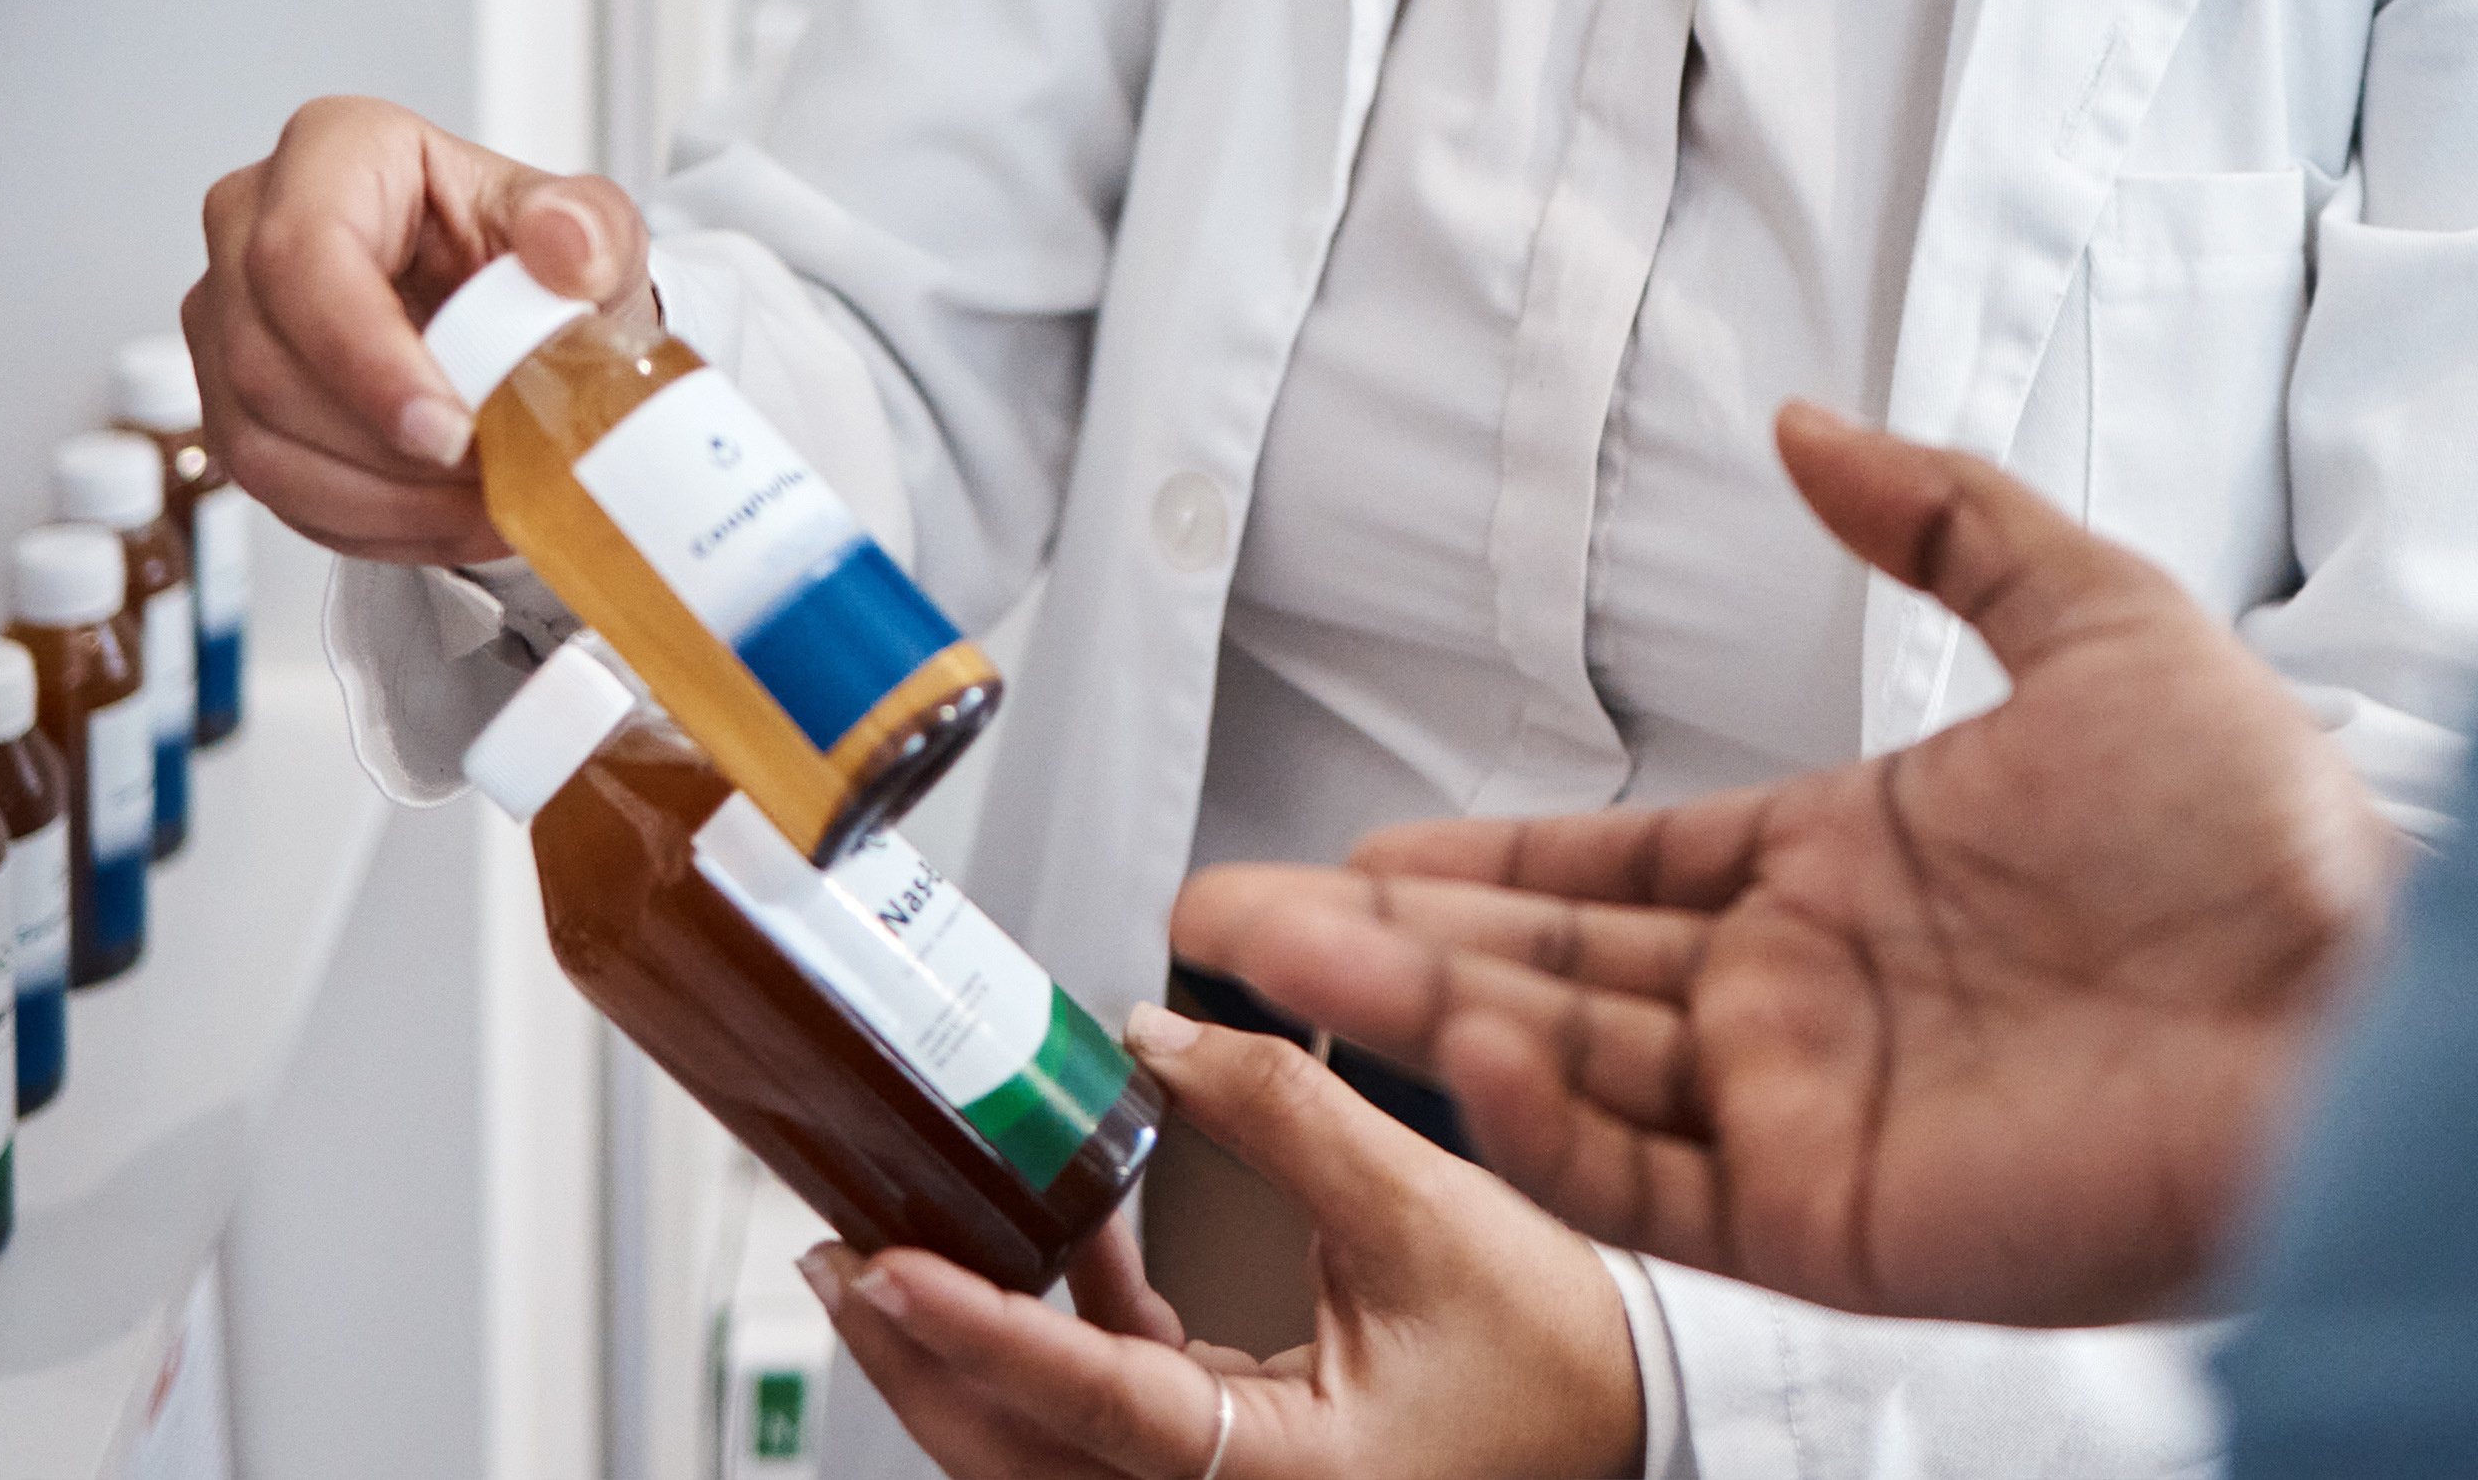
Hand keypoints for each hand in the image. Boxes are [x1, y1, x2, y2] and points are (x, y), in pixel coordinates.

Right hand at [181, 95, 645, 562]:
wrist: (517, 315)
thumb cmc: (529, 257)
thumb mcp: (590, 230)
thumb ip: (591, 228)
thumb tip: (565, 243)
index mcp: (332, 153)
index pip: (304, 256)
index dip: (365, 358)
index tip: (446, 430)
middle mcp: (252, 228)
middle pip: (268, 363)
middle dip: (384, 448)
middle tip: (482, 479)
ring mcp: (228, 321)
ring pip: (259, 440)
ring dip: (377, 500)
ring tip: (476, 508)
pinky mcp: (233, 403)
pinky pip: (271, 490)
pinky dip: (364, 523)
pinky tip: (438, 523)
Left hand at [809, 1004, 1642, 1479]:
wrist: (1634, 1422)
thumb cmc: (1560, 1360)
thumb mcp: (1425, 1215)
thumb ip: (1281, 1115)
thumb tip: (1154, 1041)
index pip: (1089, 1407)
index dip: (975, 1334)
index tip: (886, 1270)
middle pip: (1020, 1460)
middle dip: (920, 1355)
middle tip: (843, 1257)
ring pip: (1044, 1453)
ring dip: (970, 1355)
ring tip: (902, 1252)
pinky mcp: (1230, 1474)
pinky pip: (1105, 1426)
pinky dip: (1058, 1344)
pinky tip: (1057, 1243)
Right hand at [1175, 403, 2399, 1328]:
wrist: (2377, 999)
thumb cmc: (2275, 837)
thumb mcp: (2097, 616)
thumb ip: (1942, 518)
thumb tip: (1808, 429)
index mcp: (1847, 873)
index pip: (1616, 874)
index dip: (1484, 864)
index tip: (1358, 845)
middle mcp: (1805, 999)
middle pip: (1550, 972)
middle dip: (1383, 948)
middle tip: (1231, 916)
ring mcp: (1810, 1114)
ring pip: (1565, 1069)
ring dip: (1419, 1018)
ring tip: (1278, 961)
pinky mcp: (1836, 1218)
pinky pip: (1650, 1177)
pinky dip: (1544, 1125)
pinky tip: (1457, 1052)